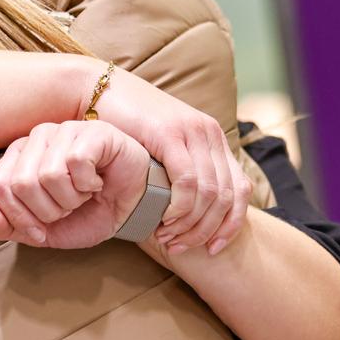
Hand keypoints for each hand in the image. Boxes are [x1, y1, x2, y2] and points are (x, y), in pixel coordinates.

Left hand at [0, 121, 150, 248]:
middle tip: (67, 209)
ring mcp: (65, 130)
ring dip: (70, 199)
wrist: (130, 210)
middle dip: (48, 211)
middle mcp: (37, 138)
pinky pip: (76, 162)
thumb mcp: (44, 230)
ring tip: (83, 194)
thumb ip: (11, 226)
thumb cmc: (88, 213)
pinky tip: (96, 182)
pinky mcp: (93, 132)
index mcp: (19, 157)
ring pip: (49, 175)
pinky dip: (88, 184)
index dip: (19, 217)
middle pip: (22, 184)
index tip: (40, 230)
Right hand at [84, 67, 249, 254]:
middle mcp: (209, 134)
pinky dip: (180, 208)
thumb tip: (191, 212)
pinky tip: (165, 220)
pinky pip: (188, 182)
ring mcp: (192, 132)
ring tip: (167, 238)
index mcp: (213, 138)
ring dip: (190, 225)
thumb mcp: (163, 148)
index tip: (211, 248)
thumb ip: (180, 171)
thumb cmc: (125, 126)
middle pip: (226, 197)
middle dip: (205, 231)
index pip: (240, 190)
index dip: (230, 225)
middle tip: (179, 246)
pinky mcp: (171, 134)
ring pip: (209, 194)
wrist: (98, 90)